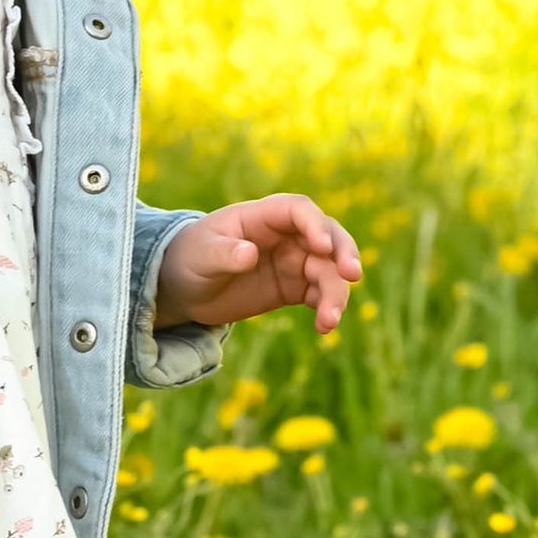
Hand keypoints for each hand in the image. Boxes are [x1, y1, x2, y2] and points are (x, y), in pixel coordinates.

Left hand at [154, 193, 360, 337]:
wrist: (185, 289)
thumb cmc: (190, 259)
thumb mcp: (201, 256)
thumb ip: (224, 254)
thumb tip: (249, 254)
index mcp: (262, 216)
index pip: (298, 210)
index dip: (315, 224)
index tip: (323, 247)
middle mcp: (285, 235)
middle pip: (327, 236)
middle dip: (343, 252)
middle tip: (352, 275)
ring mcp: (293, 261)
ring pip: (328, 270)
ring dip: (336, 292)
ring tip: (329, 320)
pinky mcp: (294, 288)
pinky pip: (320, 295)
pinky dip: (327, 309)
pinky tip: (324, 327)